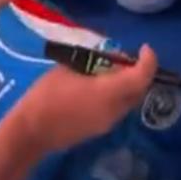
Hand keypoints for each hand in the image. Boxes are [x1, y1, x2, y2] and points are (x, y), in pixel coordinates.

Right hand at [10, 45, 158, 153]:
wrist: (31, 131)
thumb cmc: (46, 95)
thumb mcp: (68, 68)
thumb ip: (91, 61)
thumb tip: (104, 56)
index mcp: (107, 93)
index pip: (140, 78)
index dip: (148, 61)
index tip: (144, 48)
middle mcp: (114, 111)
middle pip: (139, 90)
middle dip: (140, 72)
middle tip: (127, 57)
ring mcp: (108, 123)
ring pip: (130, 101)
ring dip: (128, 84)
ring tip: (112, 69)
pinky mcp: (100, 130)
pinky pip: (118, 108)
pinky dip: (118, 94)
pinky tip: (101, 85)